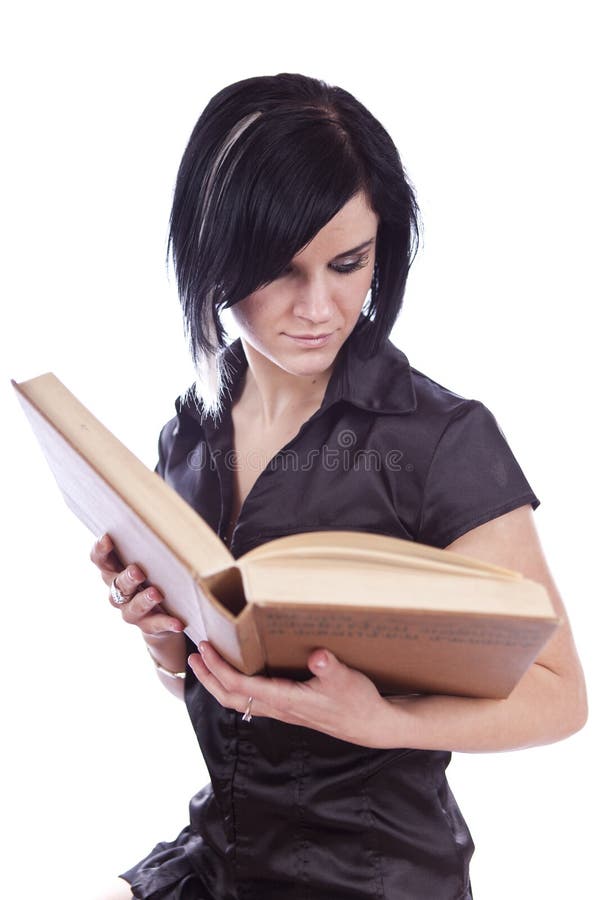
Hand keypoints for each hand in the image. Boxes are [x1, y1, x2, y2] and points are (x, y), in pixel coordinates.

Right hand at [89, 533, 183, 636]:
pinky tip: (178, 623)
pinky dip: (166, 624)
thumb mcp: (152, 559)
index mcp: (115, 572)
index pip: (100, 561)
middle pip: (116, 585)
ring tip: (156, 594)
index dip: (100, 551)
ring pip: (132, 608)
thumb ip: (151, 544)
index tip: (107, 538)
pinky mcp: (149, 626)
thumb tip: (164, 513)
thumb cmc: (156, 575)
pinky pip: (155, 626)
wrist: (164, 614)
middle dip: (126, 578)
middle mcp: (119, 593)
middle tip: (137, 571)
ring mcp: (132, 612)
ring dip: (143, 600)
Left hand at [189, 642, 396, 747]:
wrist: (370, 725)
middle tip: (194, 656)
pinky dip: (236, 686)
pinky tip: (238, 673)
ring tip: (207, 663)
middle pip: (230, 697)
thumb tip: (318, 657)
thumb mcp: (346, 679)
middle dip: (208, 678)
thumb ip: (330, 667)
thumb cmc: (358, 702)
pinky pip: (252, 699)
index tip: (206, 649)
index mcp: (285, 699)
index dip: (218, 668)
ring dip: (218, 683)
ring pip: (239, 701)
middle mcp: (278, 708)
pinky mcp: (288, 708)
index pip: (240, 685)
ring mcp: (282, 710)